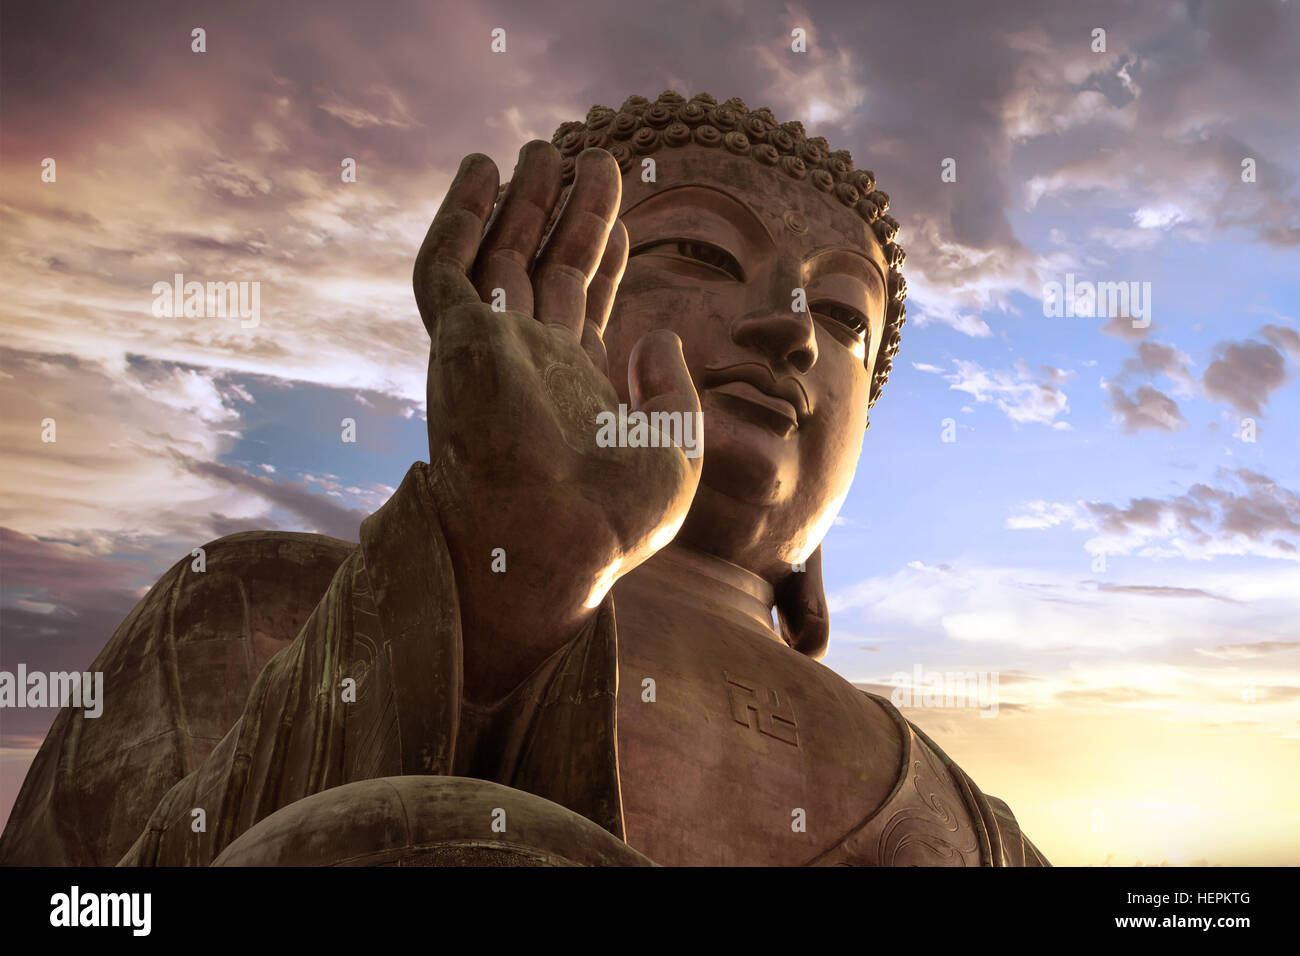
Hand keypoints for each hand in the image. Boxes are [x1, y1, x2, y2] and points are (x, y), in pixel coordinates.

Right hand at [413, 142, 702, 701]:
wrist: (554, 546)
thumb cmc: (615, 519)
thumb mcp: (675, 448)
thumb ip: (671, 390)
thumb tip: (658, 334)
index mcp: (576, 387)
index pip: (586, 303)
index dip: (602, 255)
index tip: (619, 215)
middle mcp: (529, 363)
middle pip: (545, 269)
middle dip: (565, 215)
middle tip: (589, 159)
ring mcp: (489, 350)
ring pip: (497, 257)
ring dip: (518, 203)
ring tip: (543, 149)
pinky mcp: (456, 342)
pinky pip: (447, 267)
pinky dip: (458, 218)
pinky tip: (480, 173)